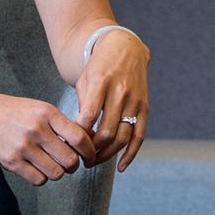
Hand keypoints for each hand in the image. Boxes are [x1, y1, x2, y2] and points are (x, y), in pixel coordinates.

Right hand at [0, 90, 92, 186]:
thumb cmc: (14, 111)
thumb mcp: (40, 108)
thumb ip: (61, 123)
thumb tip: (88, 141)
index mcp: (47, 112)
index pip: (79, 137)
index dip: (90, 150)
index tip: (91, 155)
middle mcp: (36, 129)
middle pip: (70, 160)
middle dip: (74, 164)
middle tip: (71, 162)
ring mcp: (22, 146)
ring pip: (56, 173)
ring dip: (58, 172)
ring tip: (53, 164)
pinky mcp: (10, 161)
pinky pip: (38, 180)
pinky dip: (42, 177)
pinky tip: (38, 168)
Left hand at [75, 29, 150, 170]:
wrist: (125, 47)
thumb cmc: (99, 66)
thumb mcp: (85, 80)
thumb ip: (83, 106)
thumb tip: (78, 135)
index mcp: (101, 83)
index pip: (89, 116)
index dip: (79, 135)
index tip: (70, 144)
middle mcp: (120, 92)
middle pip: (106, 132)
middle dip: (92, 150)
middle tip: (80, 159)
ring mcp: (134, 100)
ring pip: (122, 137)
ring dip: (108, 155)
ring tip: (94, 161)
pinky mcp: (144, 107)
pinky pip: (139, 135)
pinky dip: (131, 154)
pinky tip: (121, 166)